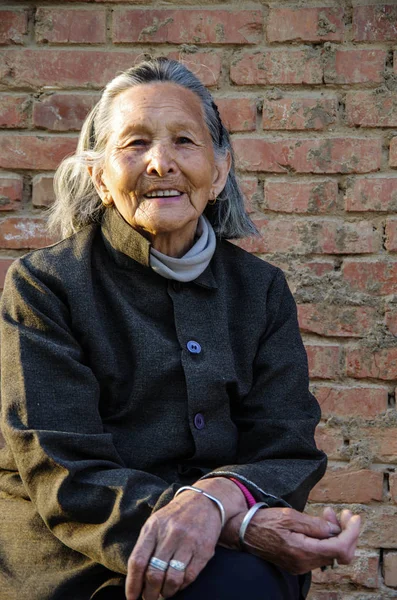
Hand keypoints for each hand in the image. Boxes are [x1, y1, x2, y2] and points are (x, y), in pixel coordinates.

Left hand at [125, 478, 245, 599]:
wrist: (205, 501)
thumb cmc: (175, 515)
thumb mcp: (156, 523)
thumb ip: (145, 546)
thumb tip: (136, 578)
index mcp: (153, 528)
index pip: (138, 561)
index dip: (133, 583)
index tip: (132, 597)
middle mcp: (170, 534)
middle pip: (154, 573)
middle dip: (149, 593)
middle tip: (149, 598)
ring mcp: (188, 542)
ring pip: (172, 579)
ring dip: (166, 592)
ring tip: (164, 593)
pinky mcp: (204, 550)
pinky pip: (189, 576)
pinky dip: (181, 586)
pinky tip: (178, 585)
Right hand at [221, 506, 359, 574]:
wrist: (242, 531)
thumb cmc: (263, 521)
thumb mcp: (289, 516)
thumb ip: (314, 524)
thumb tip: (334, 530)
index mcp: (303, 551)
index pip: (340, 548)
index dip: (352, 532)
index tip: (354, 517)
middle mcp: (304, 563)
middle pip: (339, 552)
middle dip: (345, 532)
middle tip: (342, 513)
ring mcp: (301, 565)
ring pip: (330, 552)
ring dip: (335, 533)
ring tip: (328, 513)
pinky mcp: (297, 561)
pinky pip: (319, 552)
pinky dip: (325, 538)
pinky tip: (319, 524)